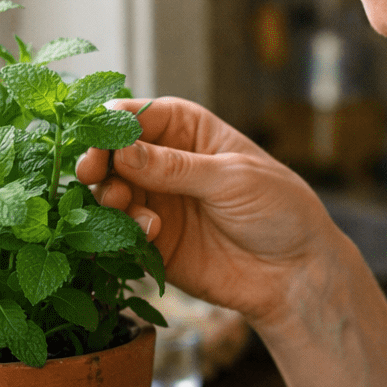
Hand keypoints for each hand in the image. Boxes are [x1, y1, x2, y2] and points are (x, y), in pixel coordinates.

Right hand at [74, 97, 343, 325]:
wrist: (296, 272)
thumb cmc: (278, 208)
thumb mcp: (232, 178)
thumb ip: (176, 168)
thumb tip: (122, 150)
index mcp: (189, 130)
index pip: (138, 114)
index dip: (112, 121)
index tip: (95, 134)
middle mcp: (166, 162)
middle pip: (114, 152)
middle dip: (98, 158)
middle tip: (90, 171)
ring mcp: (157, 202)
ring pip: (110, 191)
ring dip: (107, 194)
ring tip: (121, 202)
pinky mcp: (153, 242)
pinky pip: (121, 231)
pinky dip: (122, 229)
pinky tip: (150, 231)